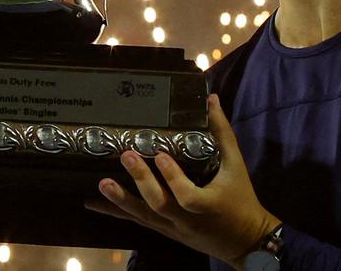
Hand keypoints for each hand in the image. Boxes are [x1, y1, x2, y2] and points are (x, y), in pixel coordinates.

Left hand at [85, 94, 279, 269]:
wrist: (245, 240)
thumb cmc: (241, 199)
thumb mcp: (236, 166)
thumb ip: (222, 133)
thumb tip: (211, 100)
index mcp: (207, 204)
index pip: (186, 195)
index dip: (172, 177)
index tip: (159, 155)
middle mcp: (186, 219)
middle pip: (160, 205)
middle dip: (141, 182)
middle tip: (126, 157)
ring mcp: (173, 228)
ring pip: (144, 216)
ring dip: (121, 201)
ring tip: (101, 184)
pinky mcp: (165, 231)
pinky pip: (139, 221)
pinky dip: (117, 212)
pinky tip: (96, 203)